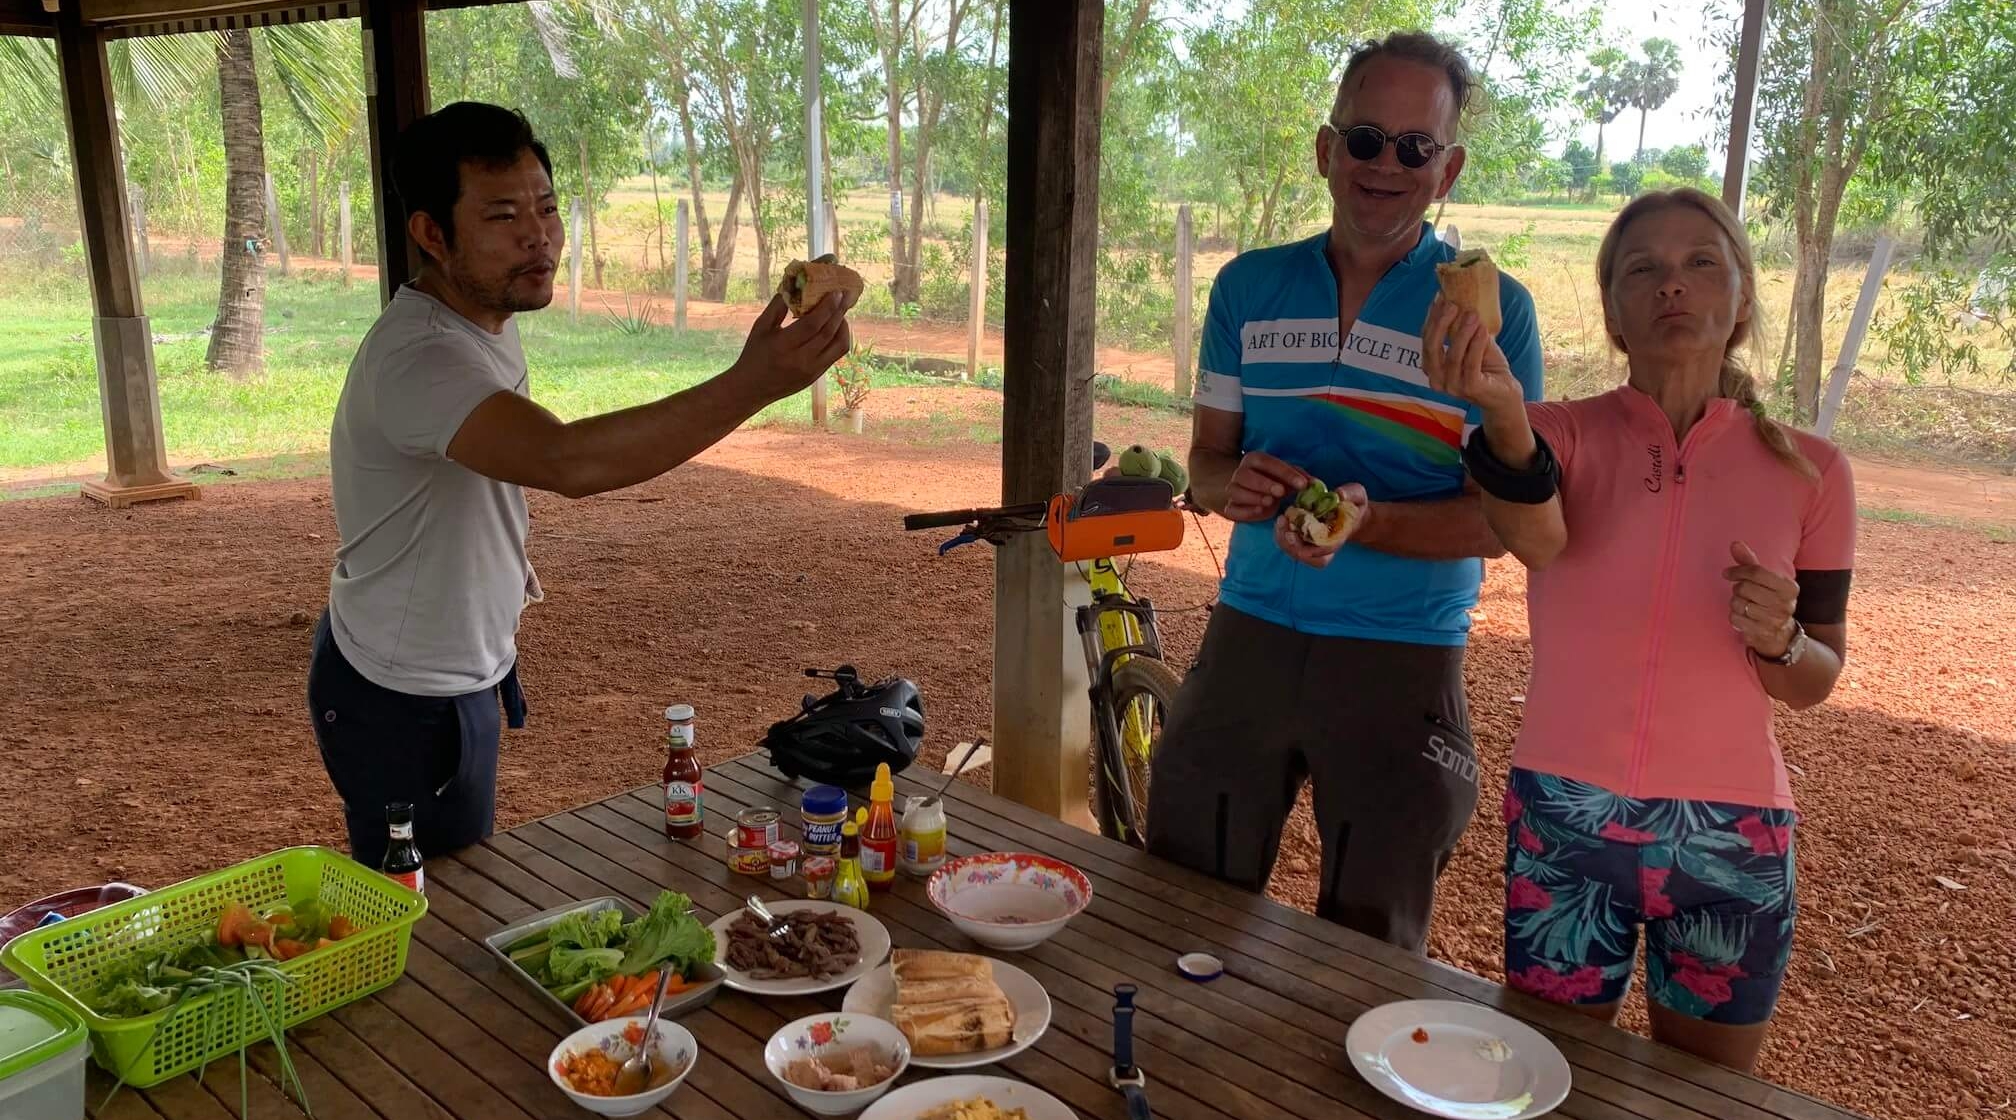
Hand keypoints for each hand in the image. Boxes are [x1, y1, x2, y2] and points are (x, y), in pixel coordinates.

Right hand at [727, 291, 855, 401]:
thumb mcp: (760, 327)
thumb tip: (794, 285)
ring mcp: (811, 371)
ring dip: (843, 326)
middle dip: (839, 312)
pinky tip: (834, 328)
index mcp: (784, 346)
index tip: (836, 292)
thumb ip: (778, 306)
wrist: (752, 389)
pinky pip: (836, 355)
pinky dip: (839, 338)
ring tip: (839, 312)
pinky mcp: (816, 377)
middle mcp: (801, 360)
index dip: (827, 307)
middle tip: (845, 296)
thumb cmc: (754, 354)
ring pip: (839, 345)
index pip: (813, 324)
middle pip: (828, 333)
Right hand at [1221, 451, 1309, 521]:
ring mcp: (1233, 490)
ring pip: (1236, 491)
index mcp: (1254, 460)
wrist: (1256, 494)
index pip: (1267, 462)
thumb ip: (1301, 478)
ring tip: (1270, 502)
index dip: (1285, 473)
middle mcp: (1240, 473)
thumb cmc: (1276, 482)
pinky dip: (1245, 512)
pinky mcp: (1231, 508)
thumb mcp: (1289, 477)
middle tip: (1281, 492)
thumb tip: (1315, 484)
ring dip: (1254, 497)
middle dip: (1264, 483)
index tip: (1302, 484)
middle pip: (1245, 475)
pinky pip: (1232, 510)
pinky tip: (1260, 512)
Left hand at [1272, 483, 1368, 567]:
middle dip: (1293, 545)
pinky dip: (1282, 534)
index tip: (1300, 544)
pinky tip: (1281, 520)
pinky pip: (1289, 543)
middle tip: (1285, 527)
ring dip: (1284, 539)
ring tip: (1280, 521)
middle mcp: (1325, 546)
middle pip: (1307, 555)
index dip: (1314, 549)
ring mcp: (1313, 545)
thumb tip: (1339, 494)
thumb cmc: (1354, 503)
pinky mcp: (1302, 539)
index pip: (1327, 548)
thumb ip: (1351, 493)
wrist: (1350, 512)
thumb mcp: (1357, 494)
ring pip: (1295, 551)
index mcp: (1340, 537)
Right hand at [1423, 296, 1522, 418]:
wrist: (1505, 394)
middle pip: (1431, 348)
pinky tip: (1482, 330)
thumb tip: (1461, 300)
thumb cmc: (1486, 368)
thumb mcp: (1472, 345)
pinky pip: (1471, 364)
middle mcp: (1437, 379)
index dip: (1431, 318)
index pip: (1426, 340)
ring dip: (1462, 332)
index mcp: (1433, 368)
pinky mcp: (1470, 389)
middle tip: (1451, 304)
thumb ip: (1462, 330)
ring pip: (1452, 356)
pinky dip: (1476, 345)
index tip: (1440, 297)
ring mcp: (1452, 387)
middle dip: (1440, 323)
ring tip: (1472, 314)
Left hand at [1724, 540, 1799, 657]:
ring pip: (1737, 603)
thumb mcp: (1764, 580)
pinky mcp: (1762, 633)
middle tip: (1741, 592)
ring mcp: (1774, 620)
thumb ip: (1749, 561)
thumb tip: (1735, 543)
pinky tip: (1743, 616)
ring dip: (1735, 603)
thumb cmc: (1769, 600)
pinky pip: (1735, 618)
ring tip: (1744, 605)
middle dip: (1737, 588)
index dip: (1738, 570)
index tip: (1727, 573)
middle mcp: (1785, 603)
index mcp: (1789, 587)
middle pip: (1744, 587)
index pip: (1756, 572)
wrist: (1781, 633)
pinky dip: (1734, 616)